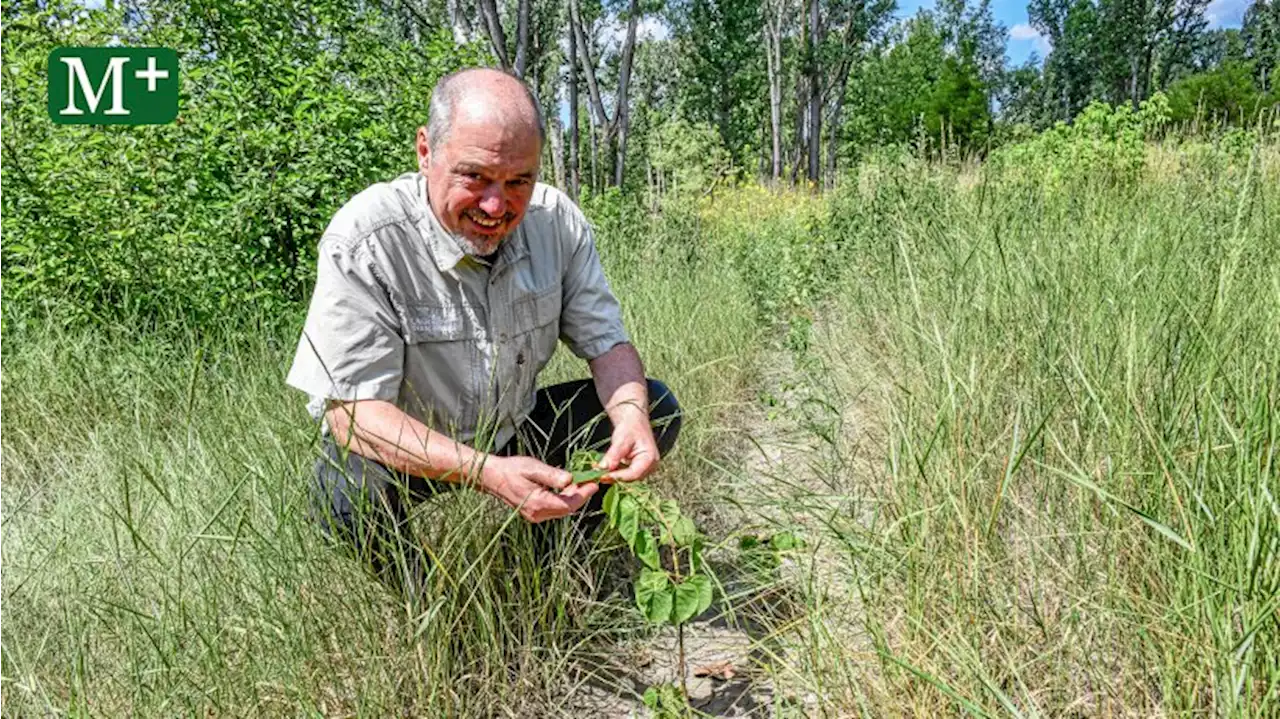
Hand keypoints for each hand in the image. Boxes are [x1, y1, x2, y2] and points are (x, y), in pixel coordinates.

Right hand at [480, 455, 598, 522]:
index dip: (584, 495)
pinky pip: (554, 509)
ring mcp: (535, 515)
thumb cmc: (511, 470)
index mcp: (538, 503)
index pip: (569, 505)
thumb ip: (552, 475)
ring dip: (572, 497)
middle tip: (590, 480)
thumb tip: (570, 479)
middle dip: (581, 495)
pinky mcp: (534, 513)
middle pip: (567, 509)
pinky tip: (566, 486)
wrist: (493, 477)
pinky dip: (563, 498)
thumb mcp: (533, 468)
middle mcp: (537, 513)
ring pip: (562, 510)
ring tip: (580, 481)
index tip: (594, 484)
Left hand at [600, 416, 659, 481]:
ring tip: (597, 470)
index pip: (634, 474)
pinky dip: (612, 472)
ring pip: (625, 478)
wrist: (633, 422)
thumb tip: (603, 468)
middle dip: (613, 476)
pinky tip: (602, 468)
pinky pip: (623, 474)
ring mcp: (642, 470)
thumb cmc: (631, 427)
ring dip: (611, 475)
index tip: (603, 476)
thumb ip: (613, 454)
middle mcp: (649, 467)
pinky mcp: (634, 469)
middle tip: (597, 474)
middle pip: (629, 478)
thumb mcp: (622, 439)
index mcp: (650, 459)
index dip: (618, 476)